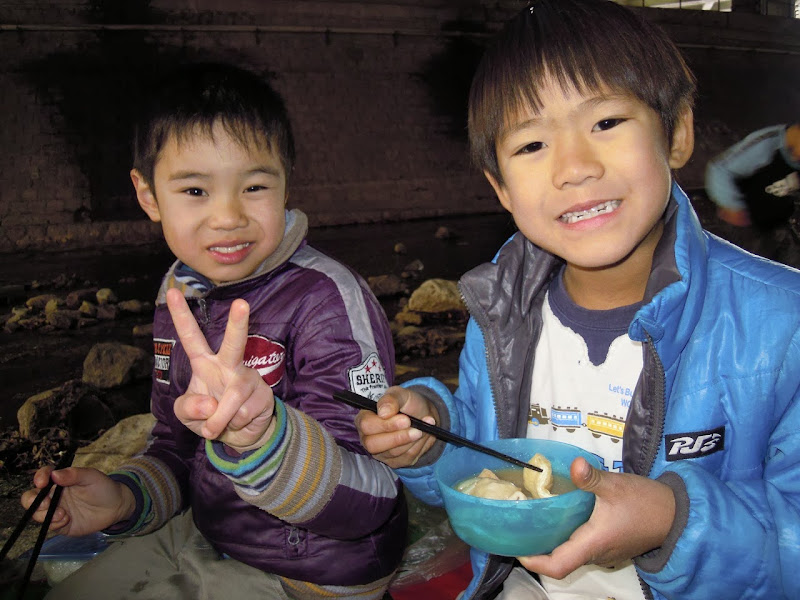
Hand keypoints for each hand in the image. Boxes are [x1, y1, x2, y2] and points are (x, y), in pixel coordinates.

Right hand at [20, 466, 135, 536]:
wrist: (115, 508)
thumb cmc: (104, 488)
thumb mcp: (92, 477)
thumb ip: (74, 474)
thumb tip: (55, 474)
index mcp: (60, 480)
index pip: (43, 476)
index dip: (39, 478)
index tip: (42, 483)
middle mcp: (54, 495)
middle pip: (31, 497)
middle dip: (32, 501)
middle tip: (47, 504)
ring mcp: (55, 510)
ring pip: (36, 513)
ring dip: (44, 514)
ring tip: (64, 514)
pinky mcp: (60, 524)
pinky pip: (48, 526)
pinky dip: (54, 524)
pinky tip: (67, 520)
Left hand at [166, 288, 274, 451]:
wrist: (239, 436)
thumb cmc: (208, 416)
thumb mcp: (186, 416)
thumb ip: (188, 408)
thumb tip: (211, 403)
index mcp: (205, 363)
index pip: (191, 337)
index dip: (181, 315)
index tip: (172, 292)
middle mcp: (229, 365)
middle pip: (234, 343)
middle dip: (238, 324)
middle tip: (241, 303)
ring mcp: (248, 378)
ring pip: (233, 397)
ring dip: (221, 419)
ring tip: (216, 426)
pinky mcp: (264, 394)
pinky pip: (243, 413)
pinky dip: (234, 425)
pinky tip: (239, 421)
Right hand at [355, 386, 439, 467]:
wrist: (423, 415)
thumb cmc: (408, 404)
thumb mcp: (402, 395)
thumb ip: (391, 399)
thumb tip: (383, 412)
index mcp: (365, 418)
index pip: (366, 425)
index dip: (385, 425)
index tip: (406, 419)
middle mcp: (368, 437)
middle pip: (373, 445)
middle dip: (398, 437)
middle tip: (417, 429)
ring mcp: (380, 452)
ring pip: (392, 453)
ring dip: (410, 441)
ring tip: (422, 429)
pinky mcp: (393, 461)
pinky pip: (404, 459)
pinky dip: (417, 447)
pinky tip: (422, 437)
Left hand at [517, 457, 675, 578]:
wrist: (677, 514)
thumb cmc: (646, 503)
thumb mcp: (616, 486)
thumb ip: (592, 477)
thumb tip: (575, 464)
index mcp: (592, 544)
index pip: (557, 566)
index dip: (534, 562)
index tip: (516, 548)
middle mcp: (596, 554)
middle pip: (560, 560)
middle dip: (537, 548)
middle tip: (519, 527)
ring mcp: (604, 552)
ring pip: (571, 553)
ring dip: (553, 541)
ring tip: (534, 519)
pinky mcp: (610, 545)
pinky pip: (583, 546)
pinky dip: (567, 536)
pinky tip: (560, 516)